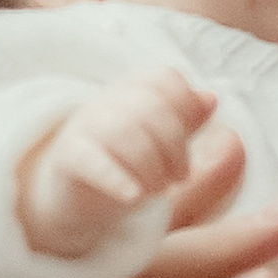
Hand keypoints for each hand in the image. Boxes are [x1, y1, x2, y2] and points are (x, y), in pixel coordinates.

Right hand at [16, 66, 214, 256]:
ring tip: (158, 191)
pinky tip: (133, 196)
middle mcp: (107, 102)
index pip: (164, 79)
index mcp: (131, 91)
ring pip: (124, 131)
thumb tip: (209, 98)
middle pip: (150, 107)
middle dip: (175, 146)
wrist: (75, 198)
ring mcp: (85, 127)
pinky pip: (90, 160)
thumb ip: (186, 120)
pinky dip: (116, 178)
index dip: (185, 107)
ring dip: (151, 166)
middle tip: (179, 177)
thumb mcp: (160, 142)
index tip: (189, 138)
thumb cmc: (125, 163)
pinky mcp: (68, 158)